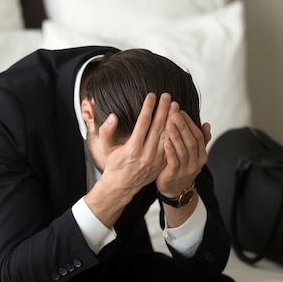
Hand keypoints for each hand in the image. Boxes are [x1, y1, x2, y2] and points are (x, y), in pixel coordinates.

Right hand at [84, 92, 173, 227]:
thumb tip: (113, 116)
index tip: (151, 95)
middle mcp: (146, 154)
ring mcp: (155, 160)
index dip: (148, 108)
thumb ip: (106, 131)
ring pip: (166, 135)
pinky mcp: (161, 163)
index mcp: (132, 149)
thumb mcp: (105, 148)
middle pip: (157, 127)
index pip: (143, 123)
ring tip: (175, 105)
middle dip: (163, 109)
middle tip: (167, 95)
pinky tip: (178, 122)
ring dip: (172, 119)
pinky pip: (170, 145)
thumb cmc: (113, 164)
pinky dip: (175, 133)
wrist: (122, 185)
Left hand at [156, 102, 210, 197]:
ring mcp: (186, 170)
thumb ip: (200, 141)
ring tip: (169, 122)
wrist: (175, 191)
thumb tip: (207, 124)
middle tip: (174, 112)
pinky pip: (174, 161)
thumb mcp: (193, 155)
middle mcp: (196, 163)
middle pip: (191, 141)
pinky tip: (165, 141)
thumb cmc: (182, 168)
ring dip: (176, 135)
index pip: (198, 136)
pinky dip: (170, 150)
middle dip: (183, 126)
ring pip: (183, 150)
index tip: (180, 111)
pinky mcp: (174, 175)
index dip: (190, 123)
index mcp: (201, 156)